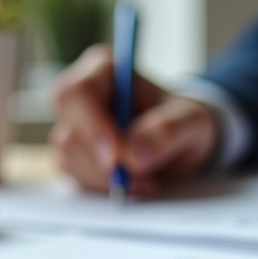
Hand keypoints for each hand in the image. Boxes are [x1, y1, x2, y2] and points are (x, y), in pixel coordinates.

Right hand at [51, 44, 217, 194]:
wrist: (181, 142)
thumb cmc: (183, 121)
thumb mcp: (191, 121)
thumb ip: (167, 132)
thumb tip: (135, 155)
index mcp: (103, 70)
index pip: (76, 95)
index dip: (91, 127)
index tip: (114, 158)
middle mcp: (80, 97)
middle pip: (66, 134)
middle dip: (101, 163)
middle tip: (137, 176)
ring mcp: (73, 129)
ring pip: (69, 161)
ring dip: (108, 178)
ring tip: (147, 177)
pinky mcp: (74, 157)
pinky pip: (77, 178)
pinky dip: (107, 188)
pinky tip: (135, 182)